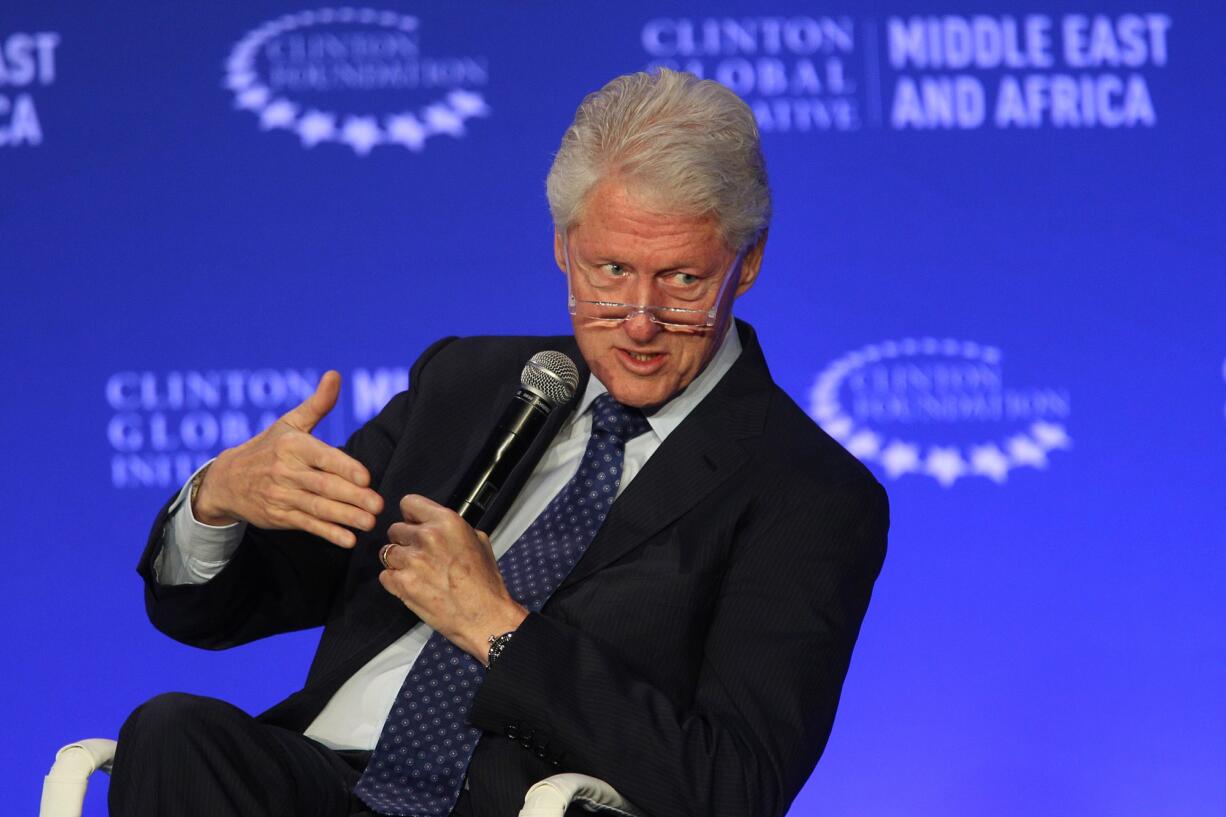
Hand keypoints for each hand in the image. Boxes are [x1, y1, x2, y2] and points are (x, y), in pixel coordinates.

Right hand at [192, 371, 383, 547]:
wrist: (226, 479)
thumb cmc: (268, 447)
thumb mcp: (289, 422)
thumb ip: (317, 404)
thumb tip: (335, 375)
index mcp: (293, 445)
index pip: (323, 457)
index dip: (344, 467)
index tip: (366, 477)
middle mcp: (286, 471)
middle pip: (324, 486)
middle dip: (352, 497)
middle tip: (378, 505)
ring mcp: (281, 495)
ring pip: (318, 508)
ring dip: (345, 518)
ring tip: (369, 524)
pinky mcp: (279, 516)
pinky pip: (307, 525)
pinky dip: (327, 534)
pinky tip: (347, 540)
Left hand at [379, 495, 527, 662]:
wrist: (484, 616)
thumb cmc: (484, 583)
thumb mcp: (479, 541)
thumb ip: (453, 529)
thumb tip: (437, 525)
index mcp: (447, 522)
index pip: (409, 503)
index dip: (411, 516)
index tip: (414, 524)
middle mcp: (427, 537)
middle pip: (394, 529)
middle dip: (405, 541)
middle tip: (419, 554)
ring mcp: (412, 561)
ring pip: (386, 552)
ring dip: (398, 561)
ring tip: (415, 571)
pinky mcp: (402, 584)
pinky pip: (385, 575)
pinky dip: (394, 581)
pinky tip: (412, 585)